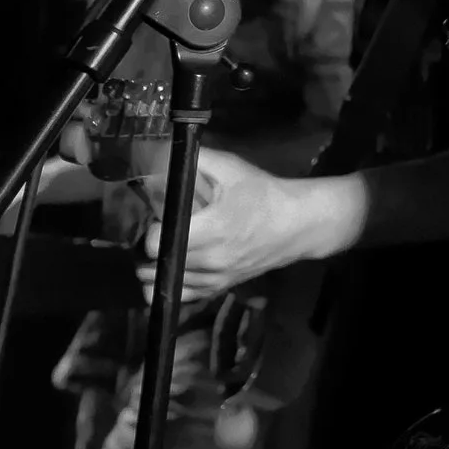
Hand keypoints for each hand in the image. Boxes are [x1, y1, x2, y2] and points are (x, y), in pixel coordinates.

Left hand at [135, 144, 320, 299]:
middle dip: (150, 249)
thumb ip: (196, 159)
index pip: (158, 243)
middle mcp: (211, 260)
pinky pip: (182, 296)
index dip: (152, 230)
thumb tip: (161, 152)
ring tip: (163, 249)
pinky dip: (170, 285)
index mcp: (213, 229)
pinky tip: (174, 268)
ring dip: (157, 267)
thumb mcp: (232, 169)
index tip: (160, 218)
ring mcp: (216, 278)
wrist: (298, 223)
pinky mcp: (220, 287)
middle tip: (160, 231)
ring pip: (165, 283)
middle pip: (156, 266)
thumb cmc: (264, 194)